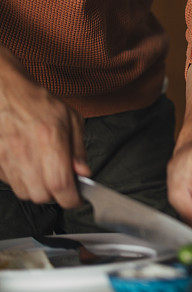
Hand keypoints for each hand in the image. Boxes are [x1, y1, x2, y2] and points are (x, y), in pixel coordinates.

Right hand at [0, 51, 89, 207]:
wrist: (6, 93)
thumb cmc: (39, 103)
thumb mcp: (71, 119)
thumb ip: (78, 149)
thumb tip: (83, 172)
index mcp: (50, 140)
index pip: (60, 184)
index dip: (71, 198)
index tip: (77, 198)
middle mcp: (27, 152)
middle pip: (41, 196)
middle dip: (56, 195)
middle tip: (62, 183)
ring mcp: (8, 159)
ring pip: (25, 193)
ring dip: (38, 190)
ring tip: (46, 174)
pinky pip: (11, 184)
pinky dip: (23, 182)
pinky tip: (29, 168)